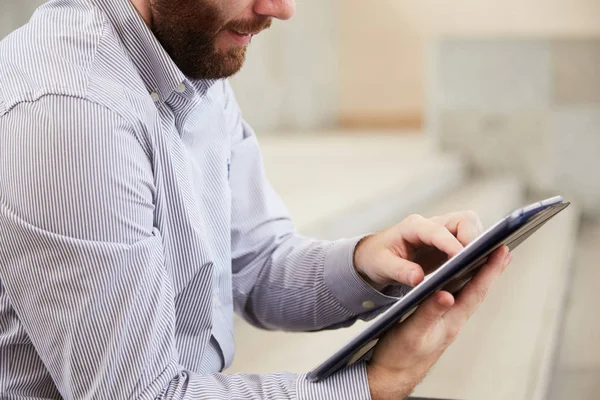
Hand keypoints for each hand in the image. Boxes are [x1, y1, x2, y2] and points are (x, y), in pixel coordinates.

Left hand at [354, 211, 484, 289]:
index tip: (462, 258)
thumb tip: (418, 278)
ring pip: (471, 229)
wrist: (375, 255)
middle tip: (476, 263)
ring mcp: (443, 232)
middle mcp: (432, 225)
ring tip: (480, 268)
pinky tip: (477, 272)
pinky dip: (477, 254)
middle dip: (474, 239)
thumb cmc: (377, 258)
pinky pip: (470, 243)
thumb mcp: (382, 266)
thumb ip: (400, 271)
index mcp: (413, 227)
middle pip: (464, 220)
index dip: (451, 244)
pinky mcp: (450, 243)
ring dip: (479, 246)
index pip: (438, 231)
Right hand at [367, 246, 512, 399]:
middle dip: (491, 271)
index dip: (489, 271)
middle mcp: (452, 321)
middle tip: (503, 251)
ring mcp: (446, 322)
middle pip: (477, 292)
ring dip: (479, 276)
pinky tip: (461, 279)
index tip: (499, 252)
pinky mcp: (437, 322)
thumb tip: (447, 295)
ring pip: (468, 295)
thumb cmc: (399, 358)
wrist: (389, 376)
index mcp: (450, 323)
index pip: (475, 292)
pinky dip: (463, 285)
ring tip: (489, 261)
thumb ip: (429, 313)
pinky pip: (456, 299)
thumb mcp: (411, 333)